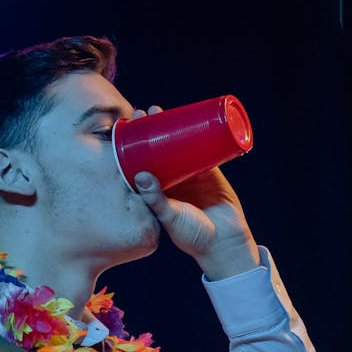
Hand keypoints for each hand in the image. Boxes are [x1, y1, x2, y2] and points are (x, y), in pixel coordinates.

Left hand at [131, 106, 258, 279]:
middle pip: (157, 149)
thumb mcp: (171, 217)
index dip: (133, 147)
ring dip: (168, 126)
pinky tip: (188, 115)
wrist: (225, 242)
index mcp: (157, 193)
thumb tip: (140, 176)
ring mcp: (190, 174)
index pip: (141, 164)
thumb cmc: (194, 236)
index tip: (126, 130)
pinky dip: (196, 132)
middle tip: (143, 113)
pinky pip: (201, 147)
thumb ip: (156, 200)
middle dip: (150, 130)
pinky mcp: (210, 169)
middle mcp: (172, 181)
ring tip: (157, 110)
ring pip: (177, 144)